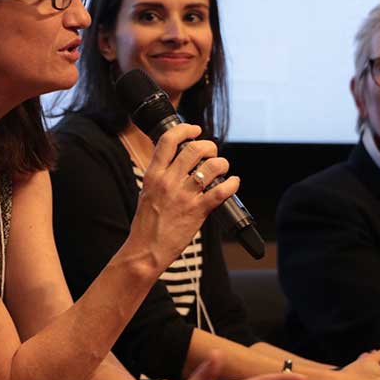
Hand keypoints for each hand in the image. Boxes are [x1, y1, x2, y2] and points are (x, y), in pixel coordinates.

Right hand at [130, 124, 238, 267]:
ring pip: (212, 167)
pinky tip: (233, 183)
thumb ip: (160, 175)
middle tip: (212, 153)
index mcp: (154, 175)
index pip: (168, 141)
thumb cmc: (146, 224)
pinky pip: (221, 191)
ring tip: (222, 168)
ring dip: (222, 163)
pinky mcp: (197, 211)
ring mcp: (184, 196)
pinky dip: (232, 184)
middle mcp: (169, 182)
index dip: (185, 129)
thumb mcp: (146, 192)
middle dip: (209, 146)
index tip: (194, 129)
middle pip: (195, 149)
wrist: (146, 250)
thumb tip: (176, 161)